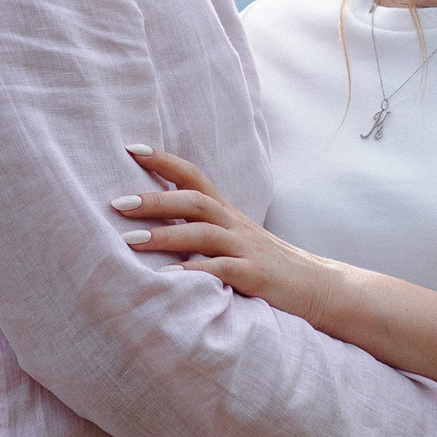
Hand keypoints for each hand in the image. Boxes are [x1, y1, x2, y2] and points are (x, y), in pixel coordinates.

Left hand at [115, 147, 352, 331]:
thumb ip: (203, 230)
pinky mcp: (255, 275)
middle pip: (194, 201)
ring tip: (129, 241)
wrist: (319, 287)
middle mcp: (236, 225)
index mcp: (228, 214)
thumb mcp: (235, 241)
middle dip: (155, 199)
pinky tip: (165, 278)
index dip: (165, 161)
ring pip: (202, 233)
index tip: (130, 148)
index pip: (195, 176)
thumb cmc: (268, 265)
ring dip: (164, 235)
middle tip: (117, 202)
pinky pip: (220, 270)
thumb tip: (156, 223)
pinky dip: (192, 272)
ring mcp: (246, 249)